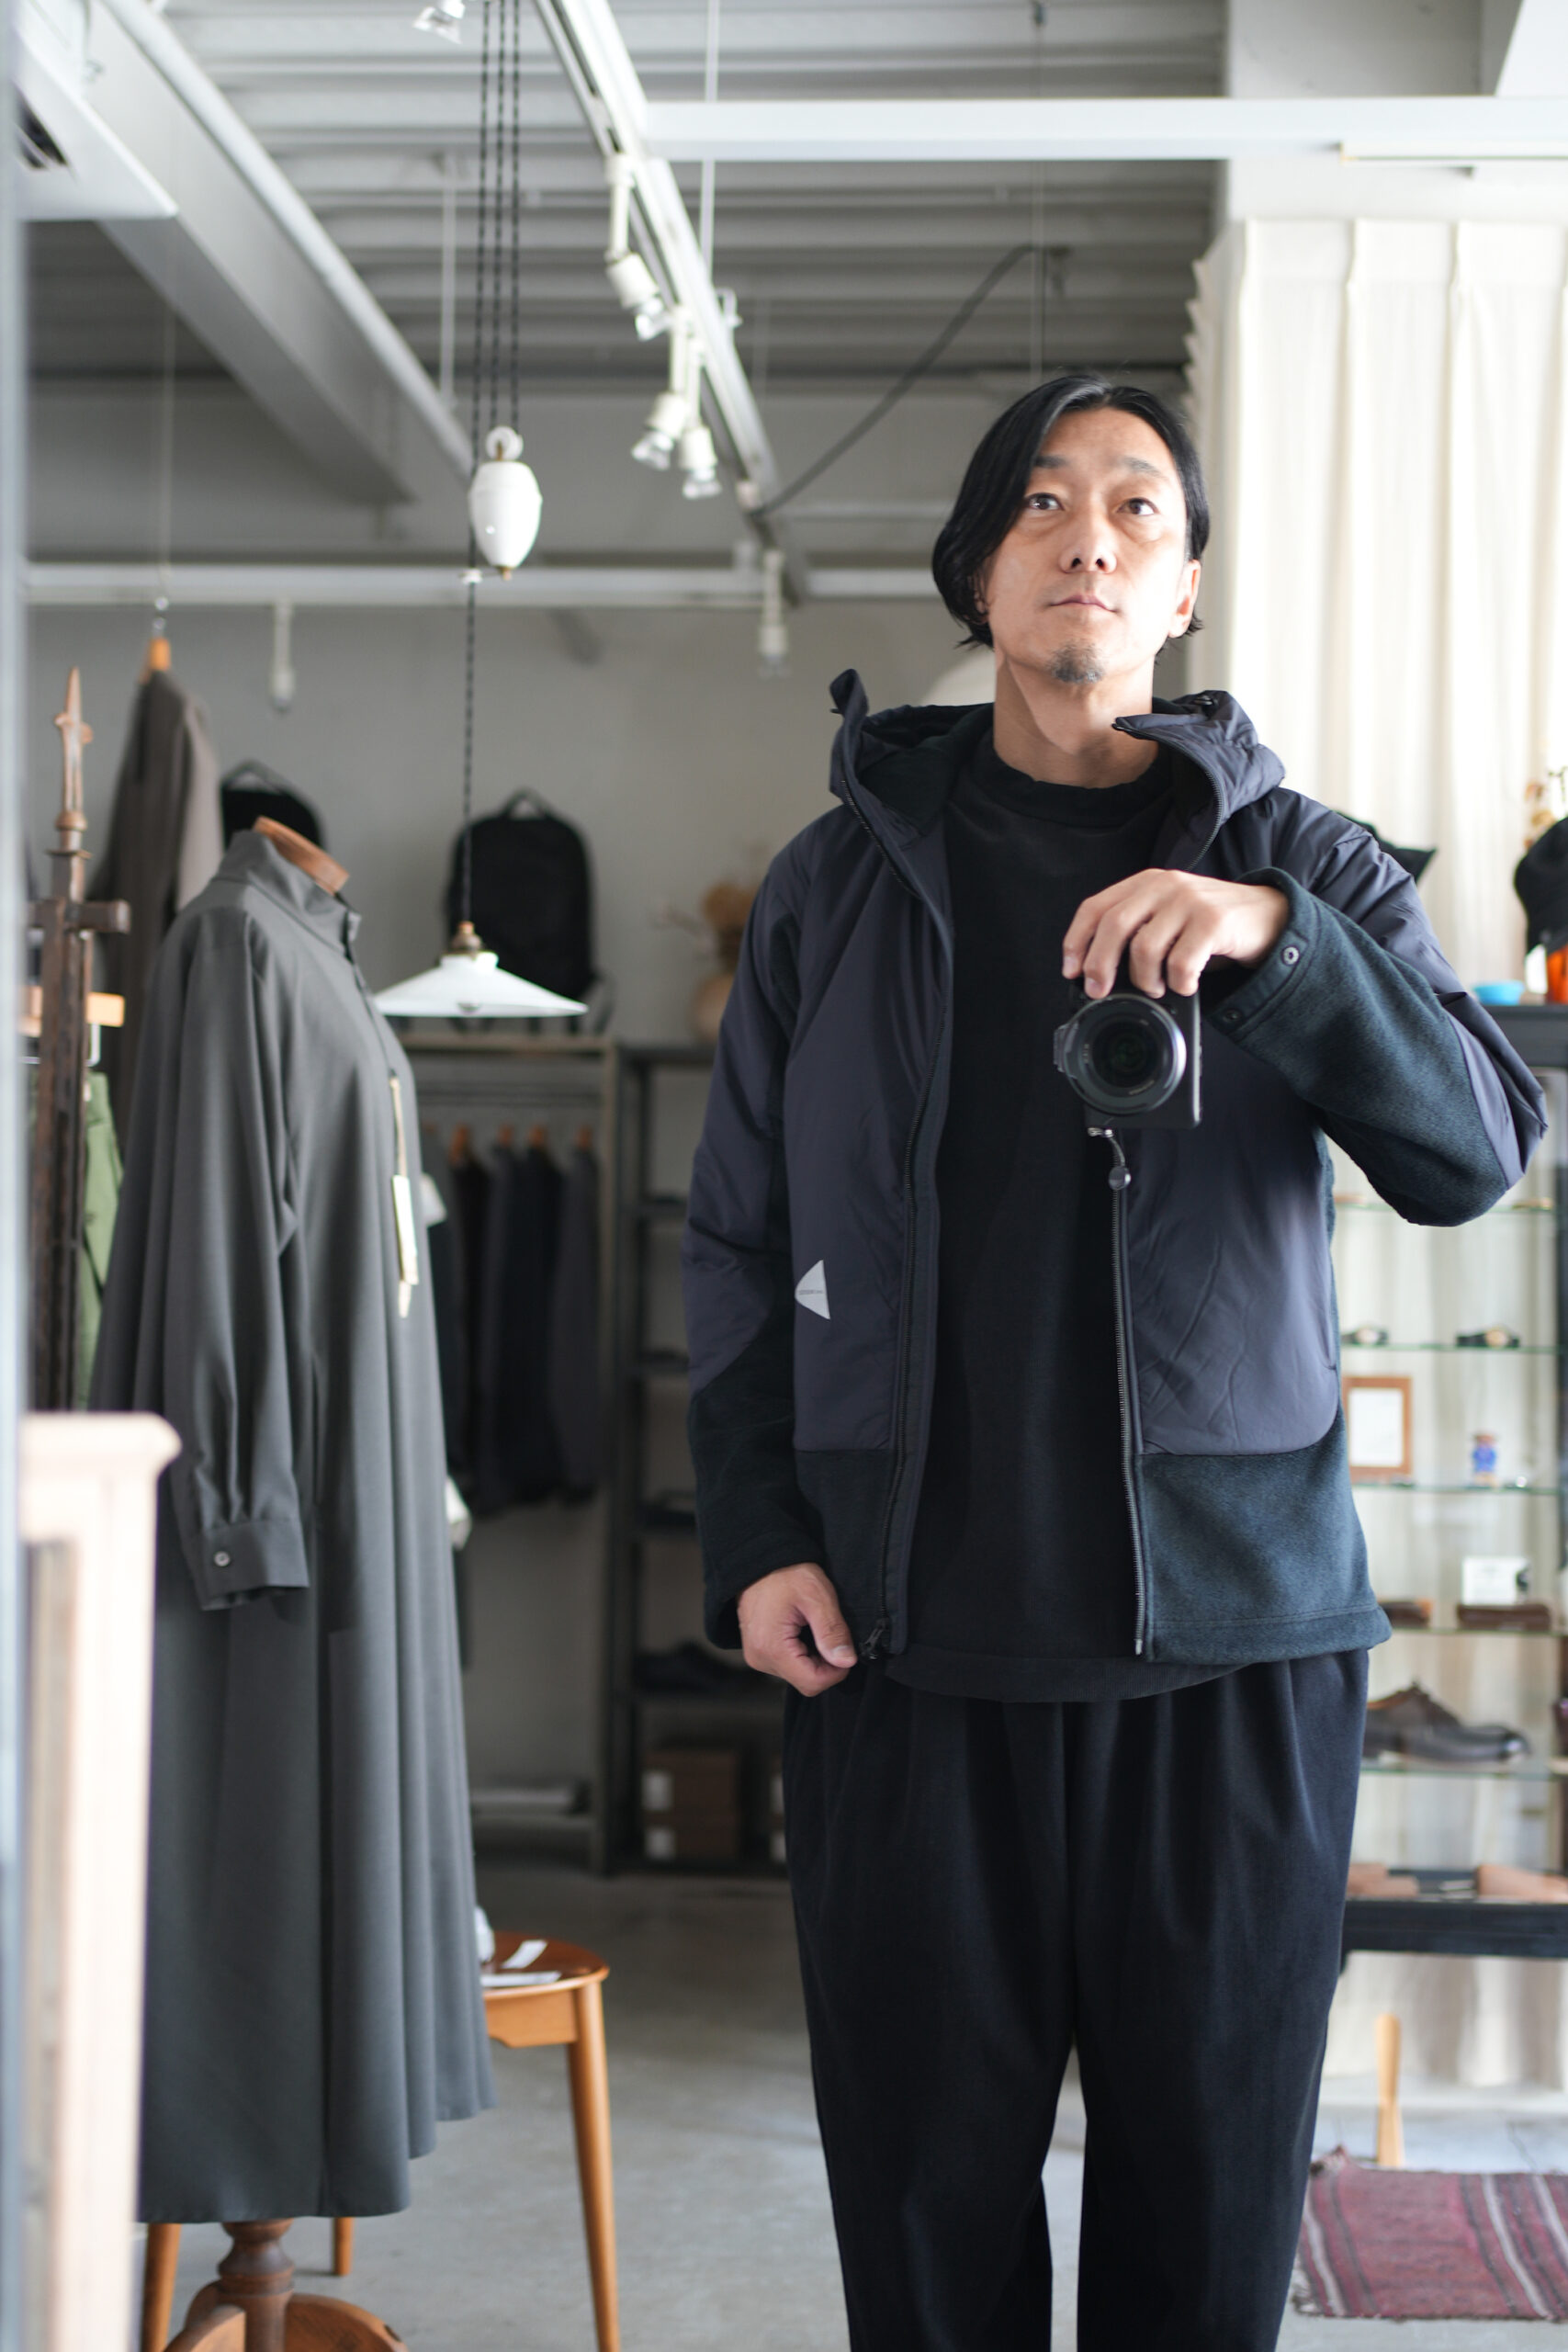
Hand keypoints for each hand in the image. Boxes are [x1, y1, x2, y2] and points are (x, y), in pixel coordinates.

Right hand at [738, 1564, 857, 1695]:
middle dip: (824, 1663)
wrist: (758, 1560)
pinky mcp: (758, 1651)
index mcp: (772, 1648)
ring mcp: (757, 1657)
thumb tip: (846, 1661)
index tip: (843, 1647)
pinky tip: (801, 1630)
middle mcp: (760, 1659)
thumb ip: (832, 1632)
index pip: (813, 1683)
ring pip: (798, 1674)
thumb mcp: (817, 1596)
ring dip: (813, 1657)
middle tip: (826, 1630)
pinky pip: (787, 1665)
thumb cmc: (785, 1573)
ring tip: (811, 1627)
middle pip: (805, 1681)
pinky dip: (801, 1653)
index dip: (836, 1671)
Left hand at [1062, 870, 1287, 998]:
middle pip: (1114, 926)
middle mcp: (1165, 886)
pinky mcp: (1214, 921)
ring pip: (1145, 948)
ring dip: (1145, 980)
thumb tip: (1098, 972)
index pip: (1096, 907)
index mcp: (1146, 884)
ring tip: (1157, 988)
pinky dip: (1179, 984)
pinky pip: (1180, 963)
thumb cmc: (1210, 923)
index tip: (1071, 971)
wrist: (1267, 916)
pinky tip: (1186, 985)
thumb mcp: (1168, 916)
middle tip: (1100, 991)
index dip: (1076, 941)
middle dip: (1099, 965)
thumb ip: (1138, 929)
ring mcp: (1190, 901)